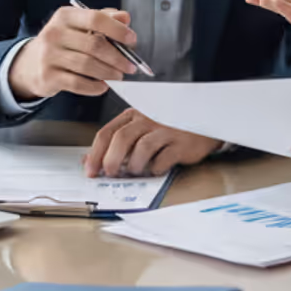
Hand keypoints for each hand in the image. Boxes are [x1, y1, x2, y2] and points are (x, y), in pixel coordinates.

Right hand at [7, 5, 138, 101]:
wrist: (30, 64)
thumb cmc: (62, 43)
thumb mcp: (78, 25)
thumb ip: (103, 19)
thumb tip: (125, 18)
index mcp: (65, 16)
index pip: (95, 18)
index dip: (117, 30)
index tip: (131, 39)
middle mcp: (54, 33)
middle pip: (94, 45)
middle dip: (117, 57)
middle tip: (130, 65)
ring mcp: (49, 55)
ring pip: (88, 65)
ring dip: (109, 72)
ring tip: (119, 76)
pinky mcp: (48, 76)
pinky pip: (78, 83)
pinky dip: (95, 86)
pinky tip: (103, 86)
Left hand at [86, 108, 220, 176]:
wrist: (203, 121)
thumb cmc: (166, 128)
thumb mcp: (139, 129)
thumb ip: (115, 143)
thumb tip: (88, 161)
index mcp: (133, 115)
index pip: (107, 132)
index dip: (96, 154)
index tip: (91, 171)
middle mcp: (148, 119)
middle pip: (121, 139)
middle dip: (111, 161)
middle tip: (109, 175)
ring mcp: (165, 130)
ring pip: (142, 149)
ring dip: (134, 165)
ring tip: (136, 171)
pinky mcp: (182, 143)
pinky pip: (163, 159)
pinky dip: (156, 168)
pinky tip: (157, 169)